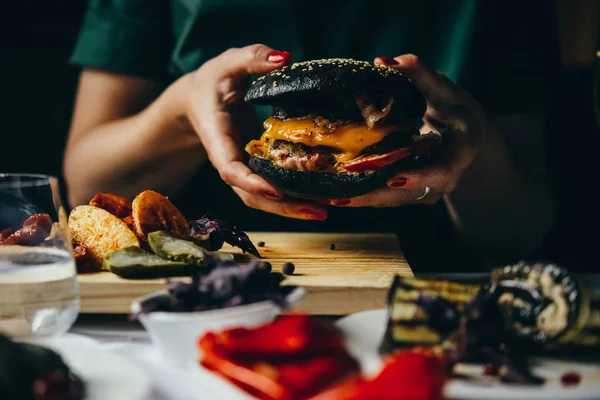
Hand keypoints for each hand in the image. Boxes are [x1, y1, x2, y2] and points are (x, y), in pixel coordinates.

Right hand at [183, 44, 326, 220]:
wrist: (199, 99)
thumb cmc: (213, 81)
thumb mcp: (230, 63)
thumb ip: (253, 58)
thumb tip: (285, 58)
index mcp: (217, 137)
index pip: (229, 168)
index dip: (251, 182)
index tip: (276, 189)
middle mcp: (229, 160)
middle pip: (250, 194)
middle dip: (281, 207)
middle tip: (318, 211)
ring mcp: (242, 168)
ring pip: (262, 198)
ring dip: (290, 208)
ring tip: (323, 210)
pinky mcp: (255, 168)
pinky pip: (271, 188)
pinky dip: (292, 196)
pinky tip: (318, 198)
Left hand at [325, 54, 486, 207]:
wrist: (465, 136)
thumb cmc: (455, 109)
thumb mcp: (443, 88)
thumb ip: (418, 73)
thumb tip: (381, 62)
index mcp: (457, 155)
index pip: (441, 172)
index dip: (419, 177)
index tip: (394, 177)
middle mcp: (440, 180)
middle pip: (407, 194)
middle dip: (373, 196)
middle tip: (341, 197)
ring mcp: (423, 190)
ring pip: (390, 199)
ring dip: (360, 199)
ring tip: (327, 198)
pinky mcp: (408, 192)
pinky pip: (383, 195)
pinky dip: (360, 193)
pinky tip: (332, 193)